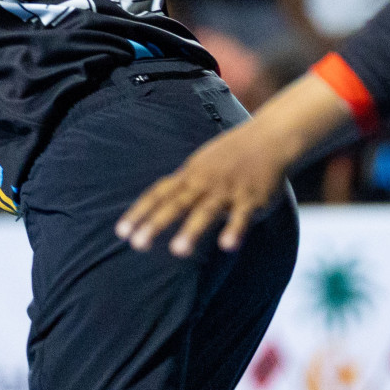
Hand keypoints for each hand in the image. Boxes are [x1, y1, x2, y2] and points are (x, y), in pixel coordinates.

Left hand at [115, 71, 351, 255]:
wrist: (269, 138)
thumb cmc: (230, 156)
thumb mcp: (199, 166)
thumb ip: (180, 186)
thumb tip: (156, 204)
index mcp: (189, 176)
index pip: (158, 194)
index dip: (139, 212)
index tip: (121, 232)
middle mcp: (204, 183)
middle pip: (175, 204)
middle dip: (156, 224)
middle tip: (137, 244)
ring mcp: (227, 190)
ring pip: (206, 211)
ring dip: (192, 230)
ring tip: (178, 251)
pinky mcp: (251, 199)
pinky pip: (242, 216)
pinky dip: (235, 230)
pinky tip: (226, 246)